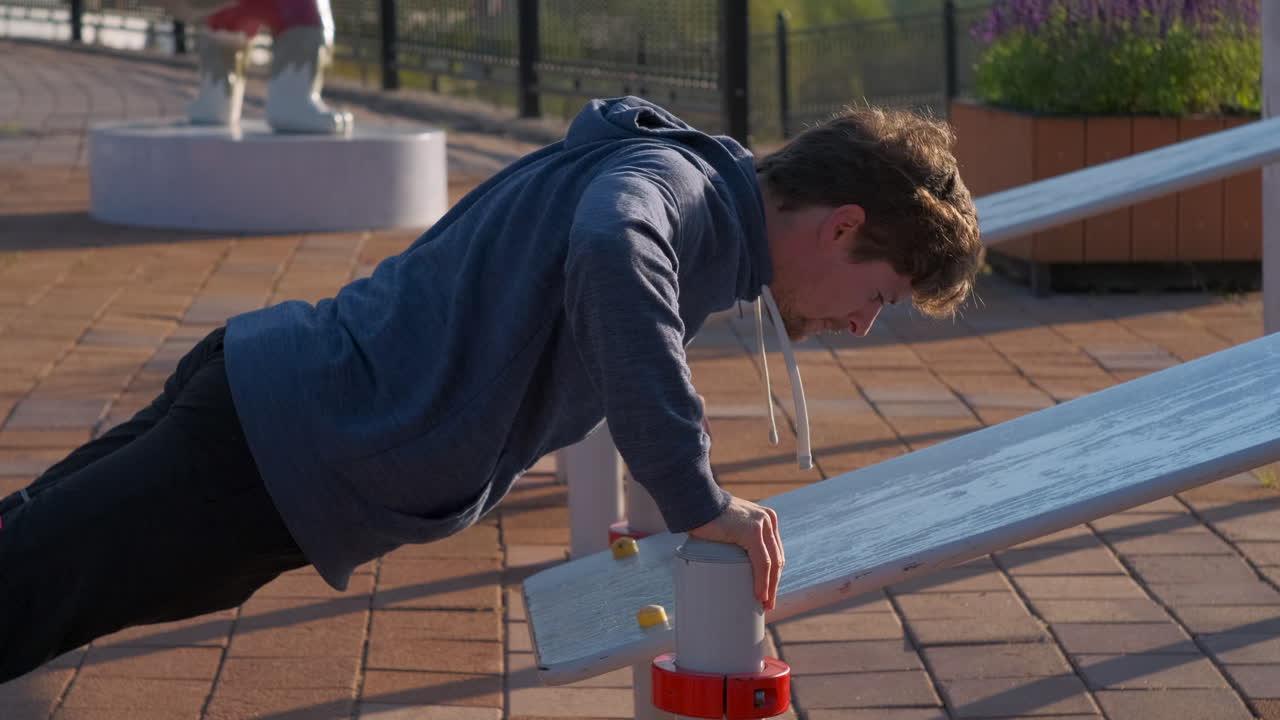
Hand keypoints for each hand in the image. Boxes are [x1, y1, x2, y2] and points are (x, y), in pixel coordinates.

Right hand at [686, 494, 784, 610]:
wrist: (696, 503)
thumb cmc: (706, 518)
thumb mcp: (730, 527)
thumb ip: (736, 538)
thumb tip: (730, 561)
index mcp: (766, 520)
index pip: (774, 552)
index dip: (773, 575)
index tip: (768, 592)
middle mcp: (768, 520)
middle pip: (776, 559)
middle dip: (773, 584)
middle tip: (767, 603)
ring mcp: (762, 524)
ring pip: (772, 563)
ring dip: (769, 587)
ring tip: (763, 604)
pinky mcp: (752, 531)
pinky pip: (761, 562)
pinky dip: (762, 580)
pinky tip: (760, 594)